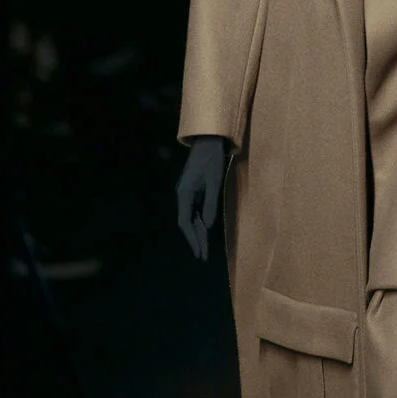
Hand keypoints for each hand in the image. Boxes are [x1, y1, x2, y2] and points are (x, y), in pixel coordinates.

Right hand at [176, 136, 225, 260]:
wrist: (208, 141)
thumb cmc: (212, 160)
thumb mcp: (214, 182)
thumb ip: (210, 203)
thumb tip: (208, 225)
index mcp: (184, 194)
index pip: (185, 222)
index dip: (192, 239)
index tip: (199, 252)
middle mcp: (182, 195)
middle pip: (187, 222)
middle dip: (195, 239)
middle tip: (203, 256)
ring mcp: (186, 192)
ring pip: (190, 217)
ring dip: (197, 232)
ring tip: (204, 248)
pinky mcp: (192, 189)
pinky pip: (194, 210)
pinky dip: (199, 221)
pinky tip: (205, 230)